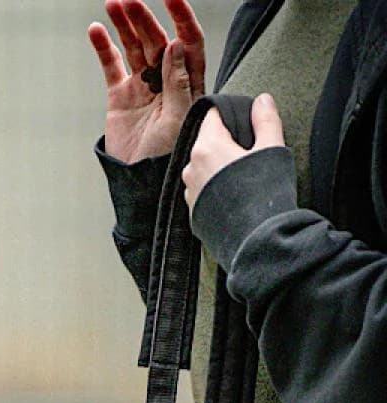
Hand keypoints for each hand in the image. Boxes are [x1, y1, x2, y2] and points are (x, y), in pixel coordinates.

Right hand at [88, 0, 205, 163]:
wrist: (140, 183)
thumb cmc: (167, 158)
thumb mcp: (178, 120)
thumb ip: (179, 82)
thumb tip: (176, 45)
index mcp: (188, 83)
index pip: (188, 41)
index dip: (181, 16)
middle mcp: (166, 80)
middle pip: (157, 39)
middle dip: (143, 18)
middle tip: (130, 1)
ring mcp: (142, 86)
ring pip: (134, 46)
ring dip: (124, 24)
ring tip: (113, 4)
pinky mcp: (121, 96)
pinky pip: (112, 66)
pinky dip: (104, 47)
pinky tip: (97, 30)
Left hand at [183, 92, 285, 210]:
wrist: (256, 243)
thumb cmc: (264, 195)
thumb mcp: (271, 148)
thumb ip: (266, 120)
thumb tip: (262, 100)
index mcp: (207, 147)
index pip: (213, 116)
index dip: (231, 115)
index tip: (246, 122)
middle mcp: (192, 169)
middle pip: (208, 142)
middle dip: (226, 142)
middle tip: (250, 152)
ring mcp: (190, 193)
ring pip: (204, 167)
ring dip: (220, 166)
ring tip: (244, 176)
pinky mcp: (194, 214)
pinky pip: (204, 190)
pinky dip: (216, 187)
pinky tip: (236, 194)